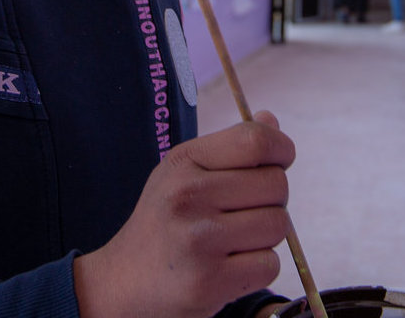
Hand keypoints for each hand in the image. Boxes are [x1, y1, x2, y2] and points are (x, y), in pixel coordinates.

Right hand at [75, 111, 295, 317]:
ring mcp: (198, 241)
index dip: (281, 149)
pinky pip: (269, 264)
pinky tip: (230, 266)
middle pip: (276, 184)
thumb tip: (271, 120)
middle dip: (273, 199)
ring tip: (234, 241)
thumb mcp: (181, 174)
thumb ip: (229, 148)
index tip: (278, 162)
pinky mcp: (210, 282)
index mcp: (183, 162)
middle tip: (245, 212)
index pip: (255, 140)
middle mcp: (187, 197)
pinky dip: (258, 267)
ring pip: (278, 225)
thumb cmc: (163, 223)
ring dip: (266, 236)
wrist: (123, 283)